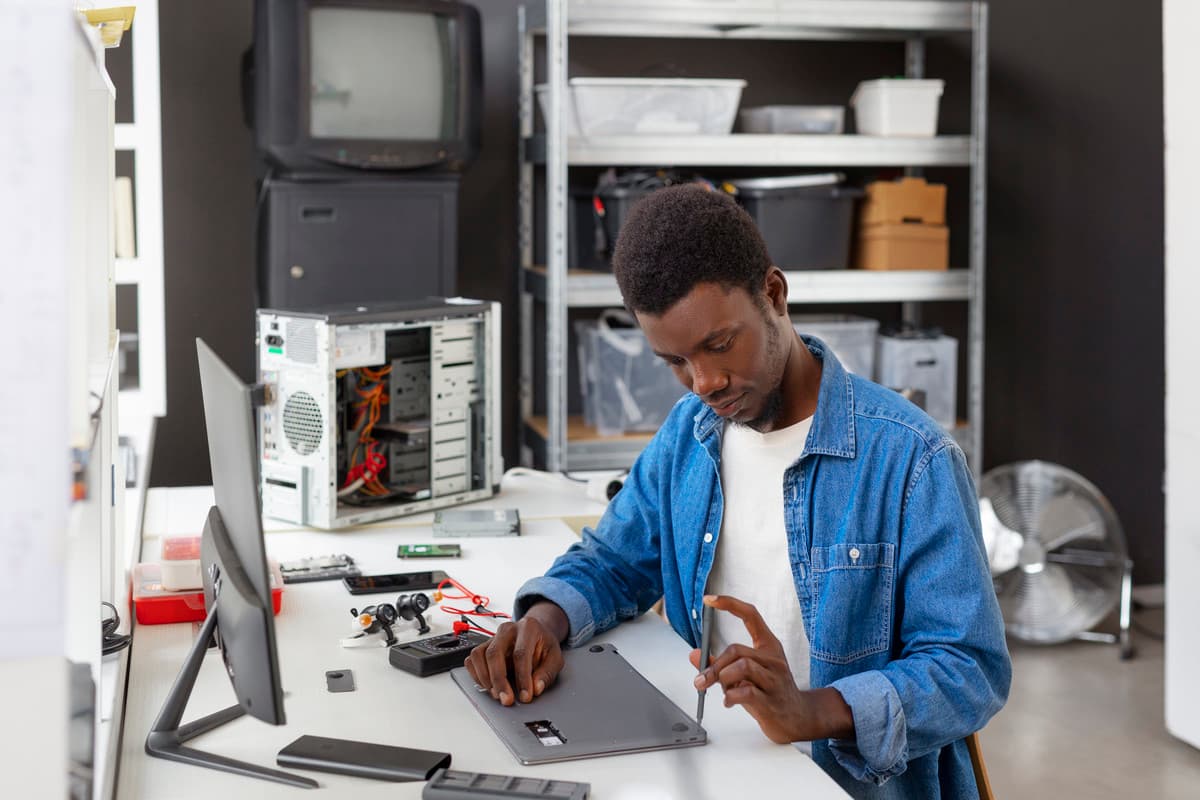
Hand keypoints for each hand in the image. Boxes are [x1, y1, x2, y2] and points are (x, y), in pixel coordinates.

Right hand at [463, 601, 566, 706]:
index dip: (522, 677)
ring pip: (479, 655)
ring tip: (497, 694)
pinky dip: (476, 675)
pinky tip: (488, 685)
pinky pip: (472, 660)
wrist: (536, 633)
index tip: (526, 696)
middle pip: (494, 653)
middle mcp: (507, 629)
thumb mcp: (555, 657)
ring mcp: (492, 637)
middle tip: (506, 700)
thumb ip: (547, 672)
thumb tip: (536, 688)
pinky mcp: (483, 646)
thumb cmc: (544, 645)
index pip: (520, 654)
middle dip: (499, 680)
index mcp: (528, 628)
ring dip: (485, 678)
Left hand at [689, 594, 853, 742]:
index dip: (730, 604)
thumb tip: (694, 654)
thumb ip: (720, 664)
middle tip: (703, 680)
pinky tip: (730, 702)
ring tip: (725, 692)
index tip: (710, 600)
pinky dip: (730, 697)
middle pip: (736, 650)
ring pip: (741, 667)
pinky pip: (746, 692)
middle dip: (715, 666)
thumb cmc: (770, 693)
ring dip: (723, 680)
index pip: (751, 615)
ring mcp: (775, 679)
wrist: (799, 719)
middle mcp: (773, 659)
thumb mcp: (746, 675)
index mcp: (768, 646)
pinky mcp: (771, 701)